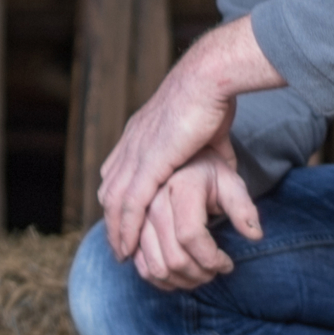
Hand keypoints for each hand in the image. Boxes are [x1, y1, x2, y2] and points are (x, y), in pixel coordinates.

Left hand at [99, 16, 282, 260]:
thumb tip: (222, 168)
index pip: (118, 173)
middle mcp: (130, 144)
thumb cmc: (214, 100)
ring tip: (122, 255)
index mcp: (140, 134)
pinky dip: (126, 227)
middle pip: (110, 190)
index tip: (125, 221)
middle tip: (119, 246)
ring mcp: (135, 153)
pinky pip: (130, 203)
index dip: (120, 200)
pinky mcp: (147, 163)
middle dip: (113, 221)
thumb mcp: (209, 136)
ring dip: (117, 231)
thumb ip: (211, 156)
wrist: (208, 80)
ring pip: (116, 202)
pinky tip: (127, 245)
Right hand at [129, 148, 261, 289]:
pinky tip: (178, 276)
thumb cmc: (207, 173)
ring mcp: (137, 217)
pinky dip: (161, 279)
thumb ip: (242, 207)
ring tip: (199, 275)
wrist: (175, 160)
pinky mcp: (130, 230)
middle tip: (214, 272)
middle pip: (173, 257)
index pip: (191, 236)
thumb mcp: (230, 182)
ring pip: (156, 267)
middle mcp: (152, 202)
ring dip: (182, 281)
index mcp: (179, 186)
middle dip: (200, 274)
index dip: (212, 258)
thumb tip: (254, 235)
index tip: (228, 264)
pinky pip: (139, 265)